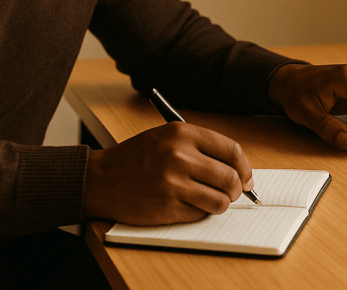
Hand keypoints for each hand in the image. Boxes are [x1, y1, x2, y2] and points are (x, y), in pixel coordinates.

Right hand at [83, 122, 254, 224]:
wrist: (100, 179)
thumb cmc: (136, 158)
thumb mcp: (166, 137)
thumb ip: (200, 148)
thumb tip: (239, 170)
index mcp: (181, 133)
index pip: (231, 150)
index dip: (244, 167)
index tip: (246, 176)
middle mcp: (179, 155)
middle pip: (230, 177)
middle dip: (236, 189)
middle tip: (231, 193)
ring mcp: (173, 182)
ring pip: (220, 200)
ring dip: (220, 204)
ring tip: (209, 200)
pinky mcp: (167, 206)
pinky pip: (201, 214)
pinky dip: (200, 212)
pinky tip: (187, 204)